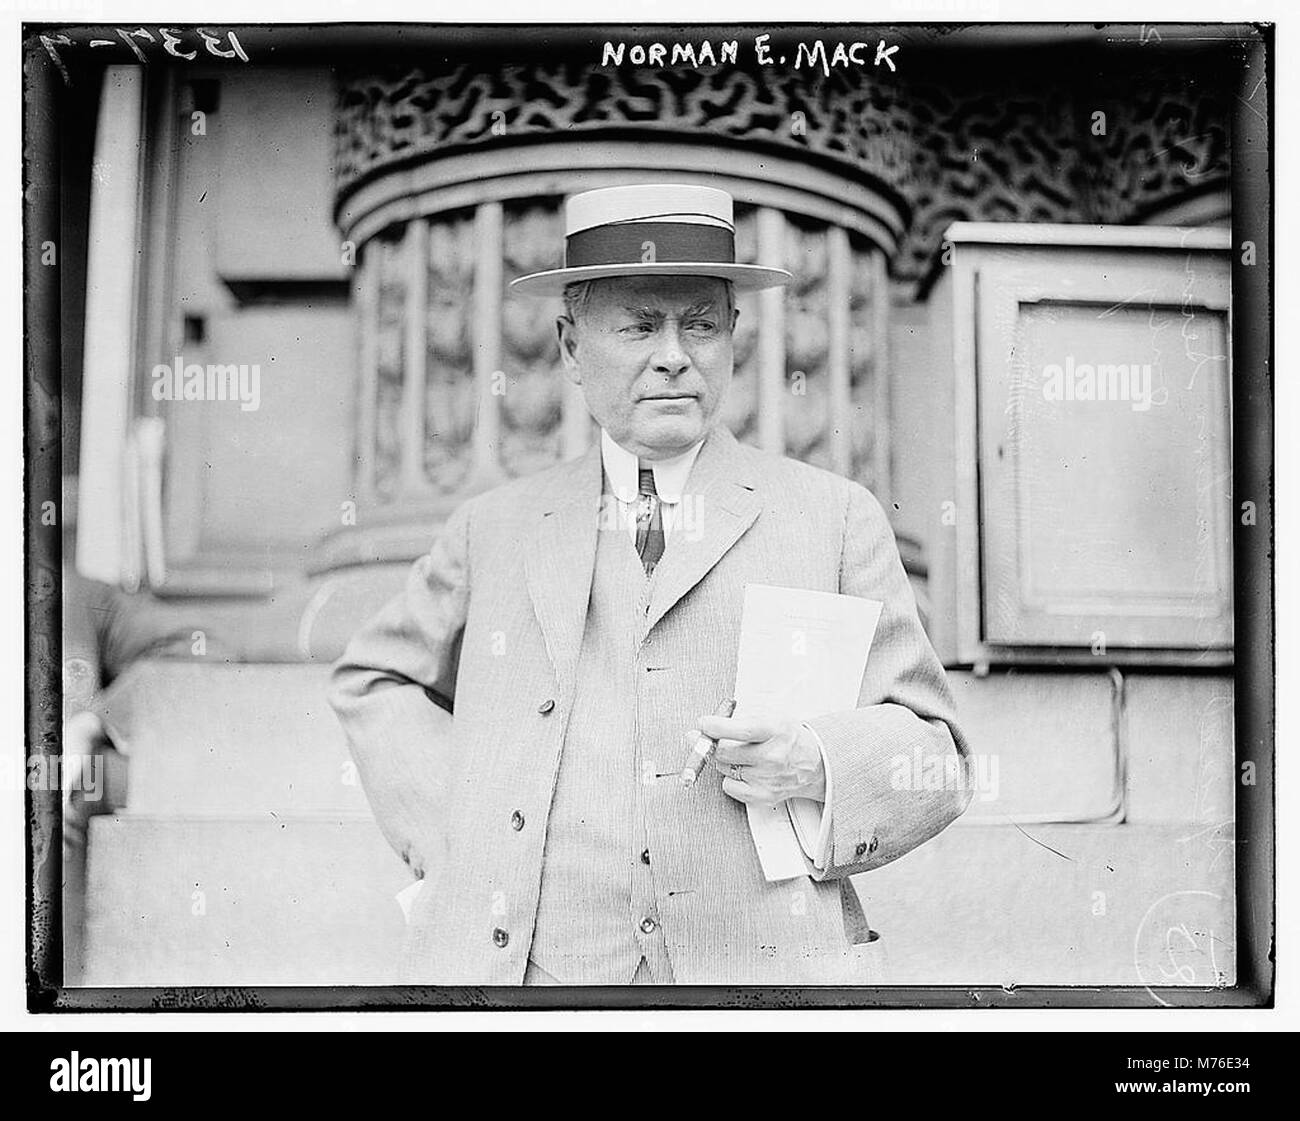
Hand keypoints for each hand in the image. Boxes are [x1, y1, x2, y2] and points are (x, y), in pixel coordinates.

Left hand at [695, 713, 825, 805]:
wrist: (816, 764)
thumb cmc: (789, 738)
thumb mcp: (772, 718)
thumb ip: (740, 720)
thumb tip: (704, 727)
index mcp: (776, 731)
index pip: (741, 730)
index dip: (716, 727)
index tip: (704, 723)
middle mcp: (773, 756)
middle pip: (725, 751)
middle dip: (712, 743)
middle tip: (711, 738)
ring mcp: (767, 778)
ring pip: (723, 767)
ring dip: (724, 760)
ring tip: (742, 755)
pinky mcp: (763, 796)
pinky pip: (728, 787)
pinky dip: (730, 778)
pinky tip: (744, 771)